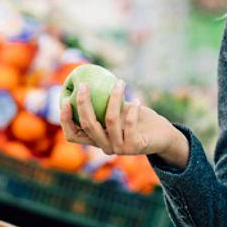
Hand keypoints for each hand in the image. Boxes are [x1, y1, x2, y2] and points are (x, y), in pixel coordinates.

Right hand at [59, 79, 179, 158]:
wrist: (161, 136)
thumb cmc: (136, 118)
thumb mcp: (118, 109)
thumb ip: (103, 101)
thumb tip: (85, 77)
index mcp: (97, 139)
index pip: (73, 135)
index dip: (66, 120)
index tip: (65, 100)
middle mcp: (105, 147)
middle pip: (88, 125)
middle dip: (83, 103)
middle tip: (85, 85)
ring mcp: (119, 149)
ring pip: (110, 120)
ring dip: (114, 98)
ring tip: (120, 83)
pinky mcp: (135, 147)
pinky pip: (129, 123)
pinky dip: (132, 109)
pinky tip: (136, 100)